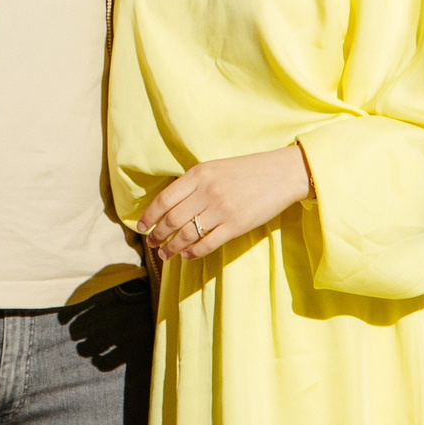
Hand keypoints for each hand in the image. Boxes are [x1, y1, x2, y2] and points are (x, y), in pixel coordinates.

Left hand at [138, 145, 312, 266]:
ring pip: (186, 234)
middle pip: (172, 220)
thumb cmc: (247, 170)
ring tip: (166, 254)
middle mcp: (206, 191)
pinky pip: (207, 243)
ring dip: (172, 248)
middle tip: (153, 245)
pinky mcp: (236, 225)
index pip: (164, 199)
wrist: (282, 174)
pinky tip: (187, 256)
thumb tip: (169, 206)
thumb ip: (193, 183)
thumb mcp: (215, 168)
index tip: (141, 228)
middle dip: (158, 236)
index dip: (149, 217)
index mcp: (198, 174)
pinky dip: (193, 253)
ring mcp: (221, 209)